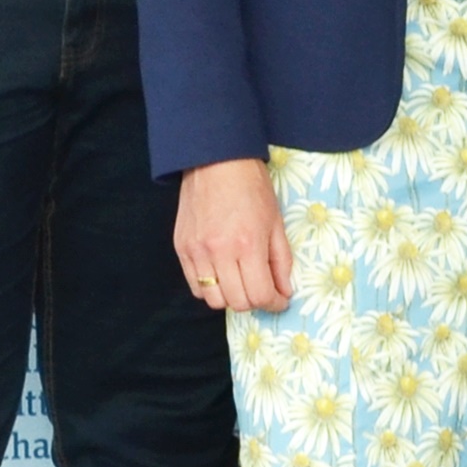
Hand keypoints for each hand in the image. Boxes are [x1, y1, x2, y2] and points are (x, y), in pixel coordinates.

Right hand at [175, 157, 292, 313]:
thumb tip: (284, 291)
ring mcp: (197, 252)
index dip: (273, 303)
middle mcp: (219, 252)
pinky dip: (209, 288)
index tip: (279, 300)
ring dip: (230, 297)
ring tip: (241, 283)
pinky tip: (221, 275)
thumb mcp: (276, 223)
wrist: (216, 162)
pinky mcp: (181, 248)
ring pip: (212, 299)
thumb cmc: (252, 189)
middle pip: (236, 302)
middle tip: (263, 290)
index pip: (259, 295)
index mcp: (248, 245)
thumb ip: (281, 261)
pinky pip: (194, 285)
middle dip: (255, 302)